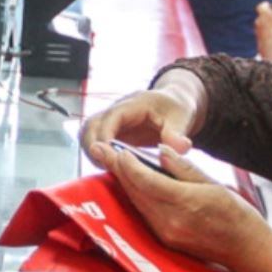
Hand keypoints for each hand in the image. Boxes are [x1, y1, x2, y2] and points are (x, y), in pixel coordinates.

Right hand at [80, 87, 195, 161]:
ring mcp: (112, 121)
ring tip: (106, 167)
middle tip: (105, 165)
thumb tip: (181, 147)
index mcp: (134, 104)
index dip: (106, 135)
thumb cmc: (177, 108)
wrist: (173, 103)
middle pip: (92, 123)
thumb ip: (178, 133)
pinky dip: (97, 153)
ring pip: (88, 132)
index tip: (109, 155)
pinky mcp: (111, 131)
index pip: (111, 116)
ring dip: (91, 150)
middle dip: (92, 145)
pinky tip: (110, 167)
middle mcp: (117, 110)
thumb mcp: (182, 118)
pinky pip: (95, 140)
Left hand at [92, 141, 268, 267]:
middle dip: (116, 169)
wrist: (246, 250)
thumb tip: (161, 152)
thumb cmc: (236, 215)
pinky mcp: (164, 239)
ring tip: (109, 162)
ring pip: (136, 202)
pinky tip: (128, 183)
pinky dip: (135, 195)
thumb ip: (184, 168)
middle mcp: (169, 221)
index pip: (145, 180)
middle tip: (100, 149)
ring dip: (122, 182)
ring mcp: (165, 233)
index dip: (128, 164)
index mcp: (184, 203)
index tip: (117, 148)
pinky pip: (143, 213)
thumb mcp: (215, 184)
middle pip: (135, 191)